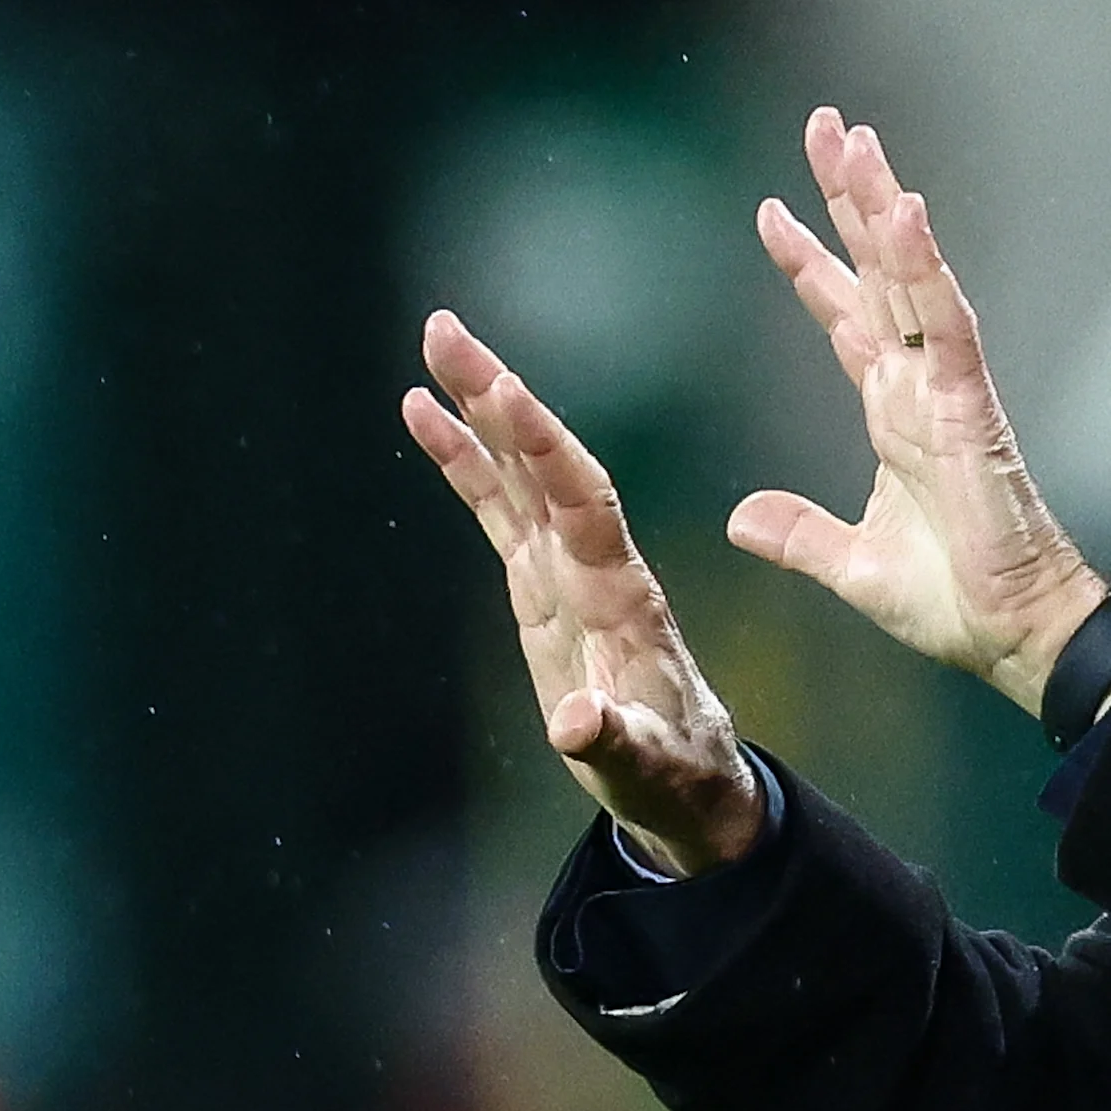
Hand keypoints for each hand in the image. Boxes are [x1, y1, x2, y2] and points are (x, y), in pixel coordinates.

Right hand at [402, 311, 767, 874]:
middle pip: (544, 465)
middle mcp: (595, 568)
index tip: (506, 391)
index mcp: (623, 600)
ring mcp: (564, 571)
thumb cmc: (672, 774)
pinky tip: (422, 411)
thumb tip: (576, 724)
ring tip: (434, 342)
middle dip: (499, 398)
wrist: (688, 781)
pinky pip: (497, 508)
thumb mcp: (646, 771)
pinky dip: (463, 459)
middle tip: (446, 329)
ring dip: (479, 408)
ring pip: (518, 474)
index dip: (544, 450)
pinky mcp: (540, 584)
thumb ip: (612, 743)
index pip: (584, 504)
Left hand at [730, 110, 1106, 714]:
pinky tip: (904, 212)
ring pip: (909, 276)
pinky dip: (923, 267)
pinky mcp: (970, 408)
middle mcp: (919, 387)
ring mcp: (946, 390)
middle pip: (877, 272)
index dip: (810, 264)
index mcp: (893, 416)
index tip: (772, 210)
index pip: (847, 318)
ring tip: (855, 139)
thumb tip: (739, 517)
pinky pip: (944, 322)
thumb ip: (799, 535)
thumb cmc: (955, 603)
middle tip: (826, 125)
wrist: (1012, 636)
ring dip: (882, 205)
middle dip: (850, 199)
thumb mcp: (852, 566)